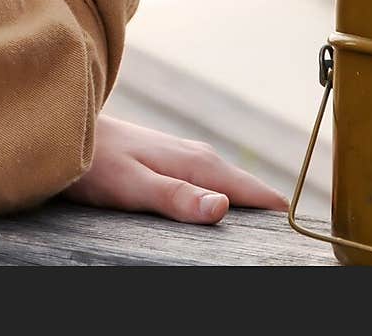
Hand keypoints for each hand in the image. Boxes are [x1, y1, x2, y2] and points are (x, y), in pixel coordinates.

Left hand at [59, 113, 288, 223]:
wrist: (65, 128)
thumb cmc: (95, 162)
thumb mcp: (133, 186)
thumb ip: (177, 196)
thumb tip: (225, 207)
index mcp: (196, 163)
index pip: (252, 190)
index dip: (279, 212)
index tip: (306, 238)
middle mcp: (197, 154)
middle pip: (247, 186)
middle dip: (271, 210)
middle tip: (297, 244)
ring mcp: (183, 154)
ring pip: (230, 181)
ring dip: (250, 202)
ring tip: (271, 230)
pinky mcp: (171, 158)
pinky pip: (212, 179)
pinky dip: (228, 194)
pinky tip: (227, 210)